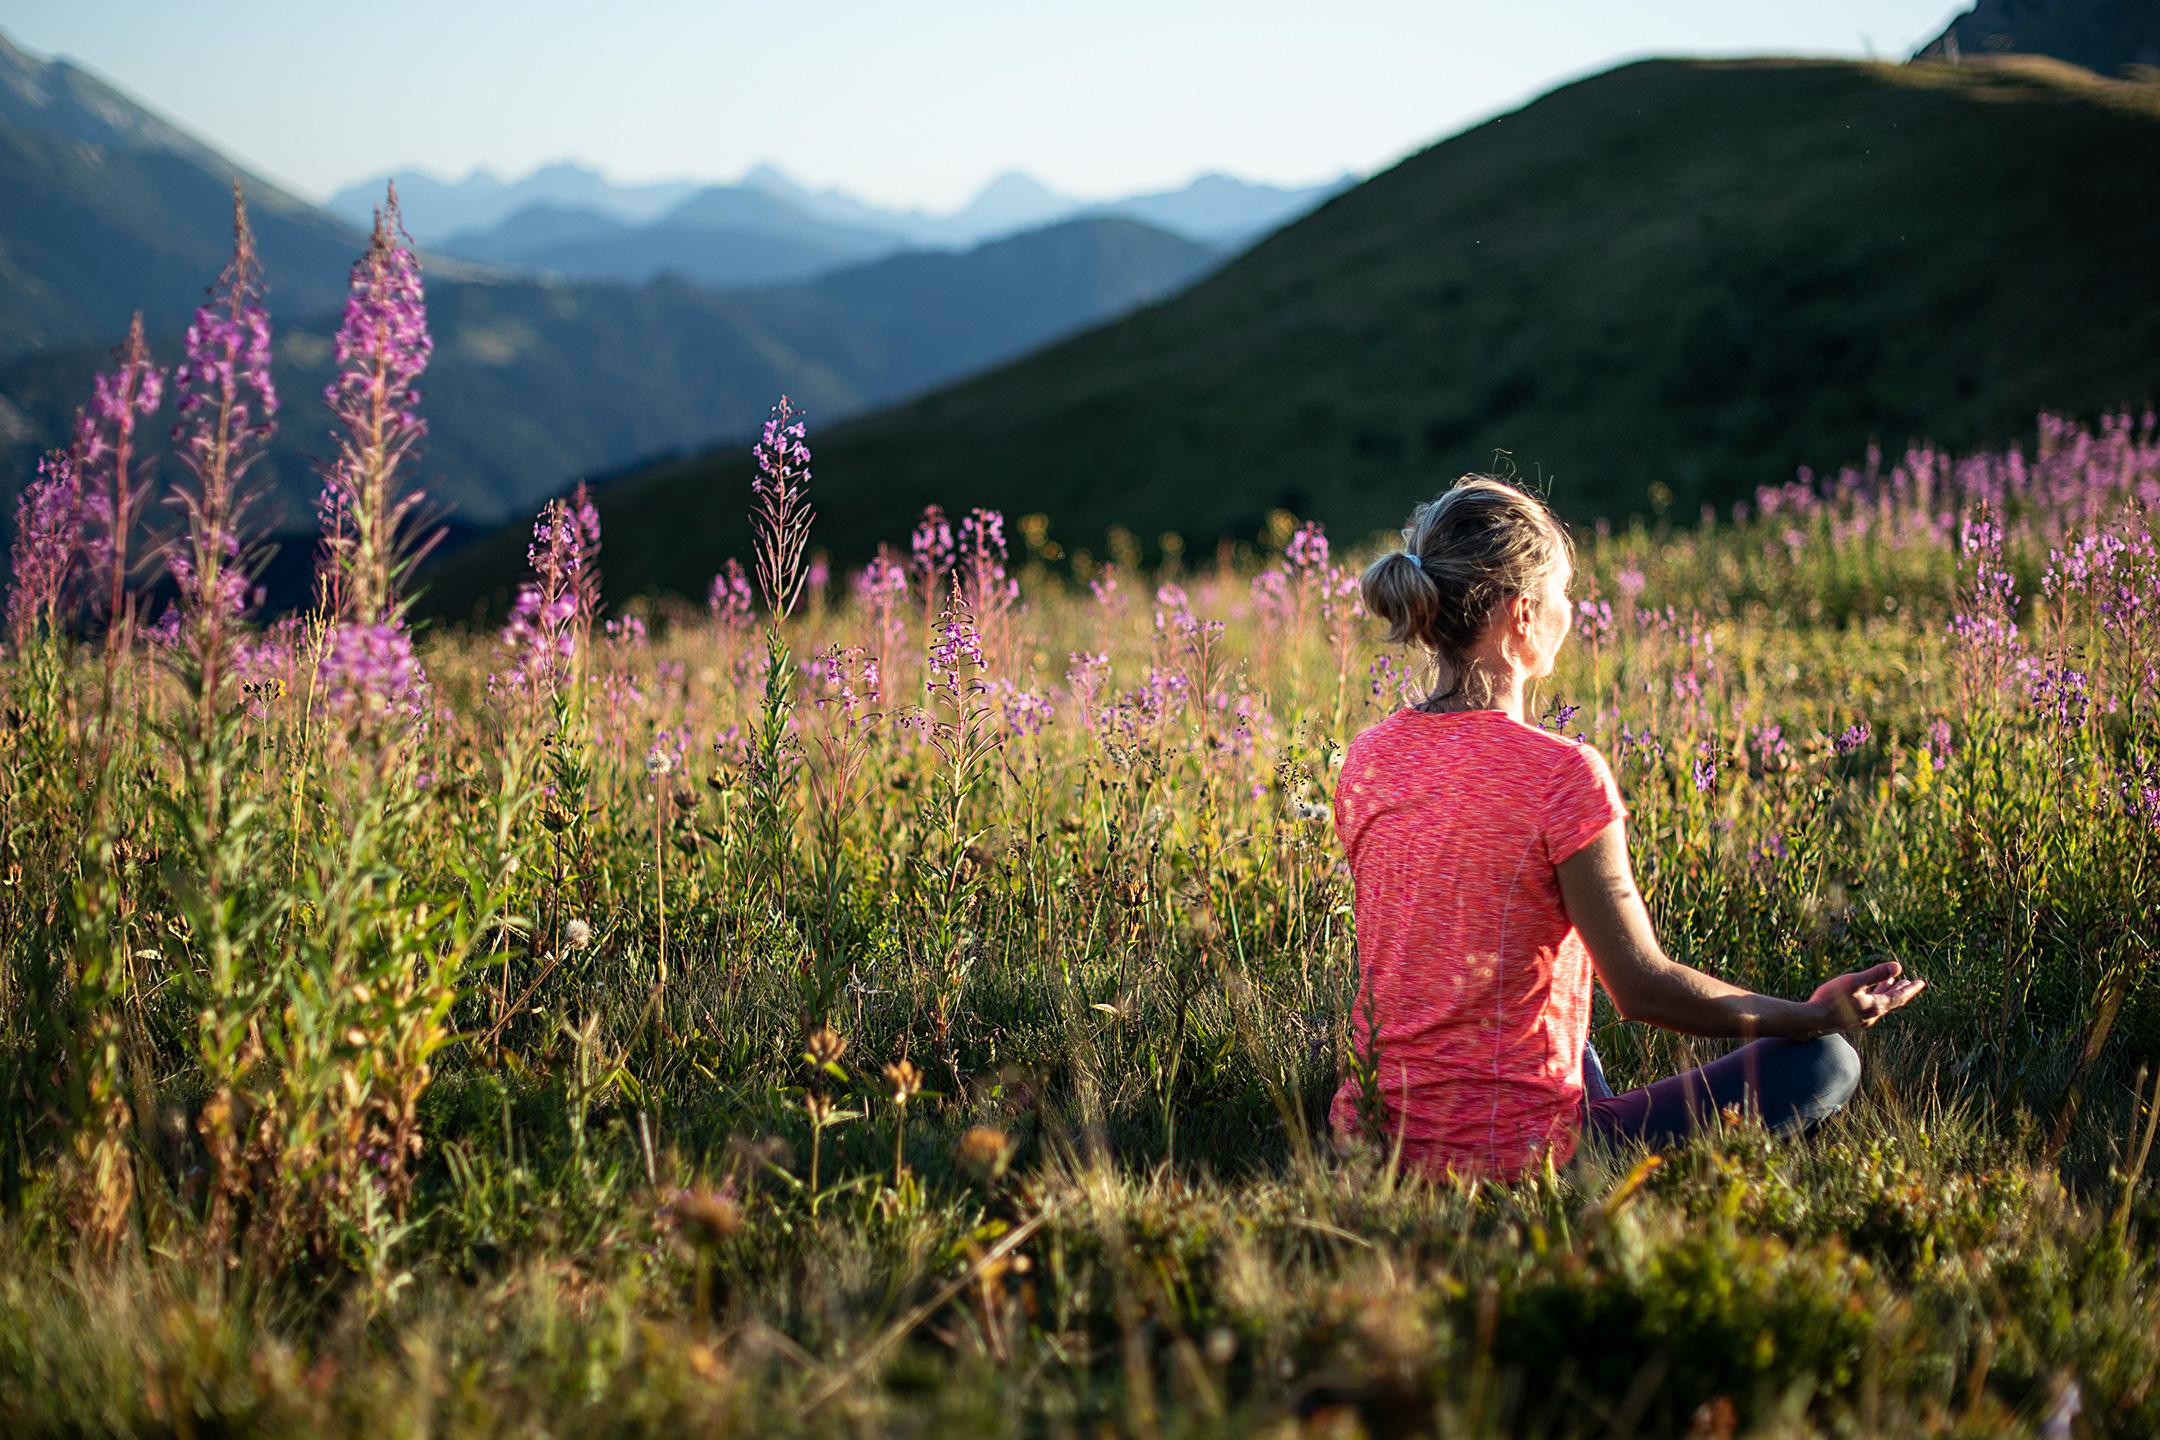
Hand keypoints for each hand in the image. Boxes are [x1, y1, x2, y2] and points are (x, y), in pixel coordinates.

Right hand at [1807, 960, 1925, 1034]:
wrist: (1811, 1020)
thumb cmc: (1831, 1000)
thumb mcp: (1854, 982)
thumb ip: (1876, 974)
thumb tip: (1898, 966)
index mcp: (1876, 1006)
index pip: (1899, 997)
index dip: (1911, 989)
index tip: (1922, 983)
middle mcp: (1872, 1014)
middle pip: (1892, 1001)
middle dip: (1902, 990)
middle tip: (1912, 983)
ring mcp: (1861, 1018)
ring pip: (1880, 1003)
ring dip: (1887, 992)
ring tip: (1891, 983)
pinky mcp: (1851, 1019)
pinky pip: (1869, 1006)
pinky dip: (1874, 996)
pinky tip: (1866, 993)